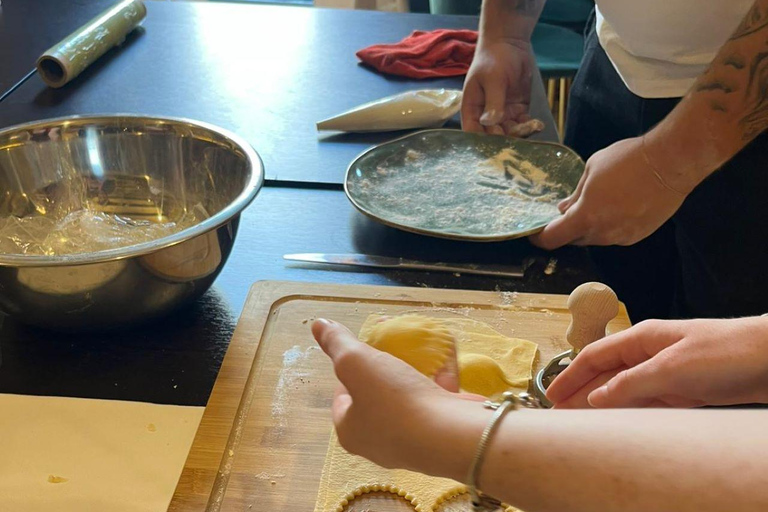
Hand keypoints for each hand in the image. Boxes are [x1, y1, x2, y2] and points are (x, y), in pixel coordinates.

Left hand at [311, 319, 483, 473]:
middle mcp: (376, 443)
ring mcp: (410, 444)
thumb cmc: (396, 401)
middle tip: (395, 350)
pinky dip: (437, 389)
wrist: (453, 436)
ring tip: (420, 356)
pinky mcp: (438, 439)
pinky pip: (432, 408)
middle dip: (386, 369)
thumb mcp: (356, 361)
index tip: (368, 351)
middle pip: (376, 396)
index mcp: (350, 431)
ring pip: (406, 401)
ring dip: (413, 377)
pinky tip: (444, 373)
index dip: (353, 369)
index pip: (343, 395)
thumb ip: (337, 342)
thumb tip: (318, 324)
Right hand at [462, 39, 533, 134]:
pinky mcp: (517, 110)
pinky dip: (530, 127)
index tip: (496, 144)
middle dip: (506, 139)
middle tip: (520, 136)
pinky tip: (538, 125)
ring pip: (510, 132)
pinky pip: (522, 124)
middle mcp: (486, 116)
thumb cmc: (493, 59)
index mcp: (472, 109)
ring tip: (533, 127)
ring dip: (521, 134)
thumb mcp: (493, 79)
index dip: (482, 142)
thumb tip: (490, 123)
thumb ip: (493, 102)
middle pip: (493, 136)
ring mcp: (502, 114)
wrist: (509, 43)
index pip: (473, 133)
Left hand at [530, 136, 688, 248]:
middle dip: (568, 227)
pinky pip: (615, 235)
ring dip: (590, 225)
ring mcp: (622, 237)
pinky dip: (609, 225)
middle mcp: (603, 233)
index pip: (553, 239)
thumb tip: (565, 208)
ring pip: (596, 238)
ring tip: (599, 202)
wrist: (671, 162)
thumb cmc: (629, 160)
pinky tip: (618, 206)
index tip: (535, 232)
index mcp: (585, 216)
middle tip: (568, 210)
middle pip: (574, 239)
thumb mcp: (591, 170)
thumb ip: (575, 194)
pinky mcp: (638, 235)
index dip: (540, 237)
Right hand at [546, 317, 767, 407]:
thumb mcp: (671, 368)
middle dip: (582, 392)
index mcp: (642, 338)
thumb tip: (596, 397)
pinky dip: (630, 413)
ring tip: (582, 424)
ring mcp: (668, 372)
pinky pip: (648, 403)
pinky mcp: (685, 390)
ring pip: (625, 390)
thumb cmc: (726, 351)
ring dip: (603, 405)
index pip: (595, 356)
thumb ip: (631, 384)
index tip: (551, 395)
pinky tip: (620, 424)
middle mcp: (651, 354)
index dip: (570, 375)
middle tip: (560, 415)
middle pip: (606, 374)